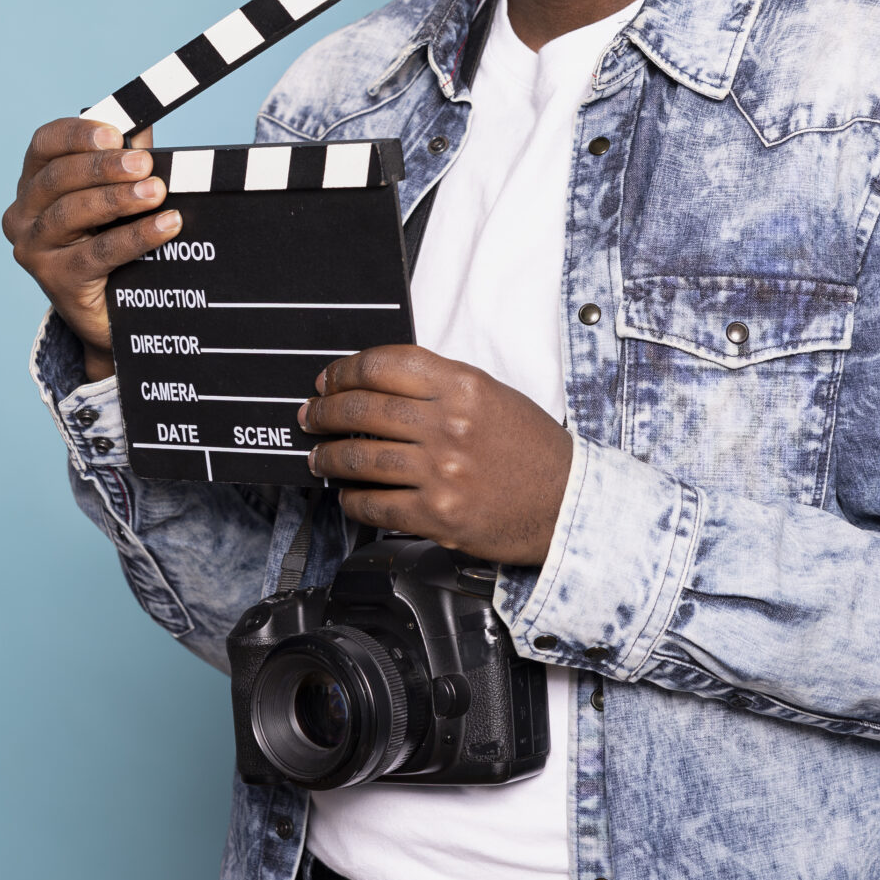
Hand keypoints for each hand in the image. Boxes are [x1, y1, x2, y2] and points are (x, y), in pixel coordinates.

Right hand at [1, 118, 180, 380]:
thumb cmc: (110, 243)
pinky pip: (96, 253)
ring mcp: (33, 249)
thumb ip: (124, 161)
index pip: (44, 145)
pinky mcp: (54, 281)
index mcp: (33, 184)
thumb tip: (143, 126)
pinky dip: (135, 236)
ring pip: (71, 213)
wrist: (110, 314)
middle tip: (145, 165)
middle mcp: (22, 215)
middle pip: (58, 178)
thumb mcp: (115, 198)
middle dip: (104, 168)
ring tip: (156, 193)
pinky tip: (166, 226)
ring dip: (118, 199)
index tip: (114, 133)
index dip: (77, 134)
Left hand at [301, 346, 573, 565]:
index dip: (345, 370)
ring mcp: (441, 472)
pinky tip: (347, 495)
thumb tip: (380, 386)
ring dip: (329, 456)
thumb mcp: (493, 396)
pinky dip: (351, 499)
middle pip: (363, 408)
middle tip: (312, 415)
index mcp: (462, 387)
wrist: (567, 503)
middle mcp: (449, 425)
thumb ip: (440, 386)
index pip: (384, 365)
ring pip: (360, 457)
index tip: (329, 379)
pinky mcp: (438, 514)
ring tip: (319, 456)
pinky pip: (375, 505)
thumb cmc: (534, 450)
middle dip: (325, 411)